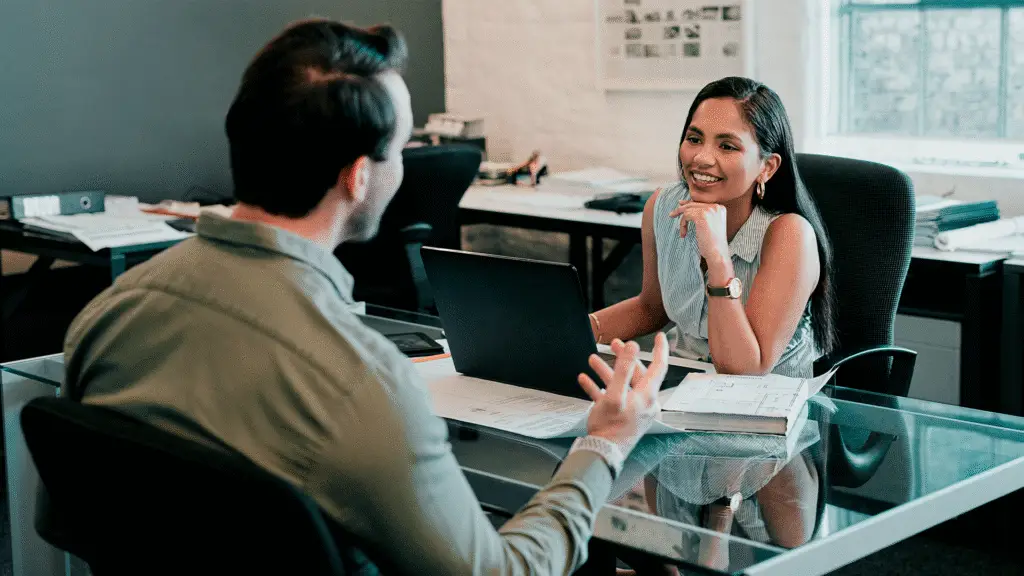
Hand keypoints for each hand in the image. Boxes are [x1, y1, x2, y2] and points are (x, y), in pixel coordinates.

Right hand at [578, 333, 669, 454]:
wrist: (602, 453)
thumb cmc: (610, 427)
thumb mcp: (615, 395)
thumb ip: (623, 369)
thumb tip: (633, 347)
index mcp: (647, 396)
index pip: (659, 367)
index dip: (660, 349)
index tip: (660, 336)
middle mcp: (644, 402)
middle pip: (637, 373)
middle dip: (624, 357)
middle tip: (614, 344)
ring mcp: (634, 410)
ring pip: (622, 384)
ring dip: (607, 371)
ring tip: (593, 361)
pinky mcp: (622, 417)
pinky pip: (613, 397)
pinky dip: (600, 387)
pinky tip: (586, 381)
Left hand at [668, 200, 729, 263]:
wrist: (717, 253)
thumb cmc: (712, 243)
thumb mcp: (709, 225)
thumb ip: (702, 214)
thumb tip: (683, 203)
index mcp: (720, 208)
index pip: (701, 203)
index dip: (689, 204)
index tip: (680, 205)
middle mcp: (716, 207)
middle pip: (694, 204)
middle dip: (681, 209)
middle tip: (672, 214)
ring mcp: (710, 210)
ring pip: (688, 209)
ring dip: (683, 222)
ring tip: (683, 232)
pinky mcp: (702, 216)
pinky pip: (686, 215)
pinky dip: (682, 225)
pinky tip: (684, 234)